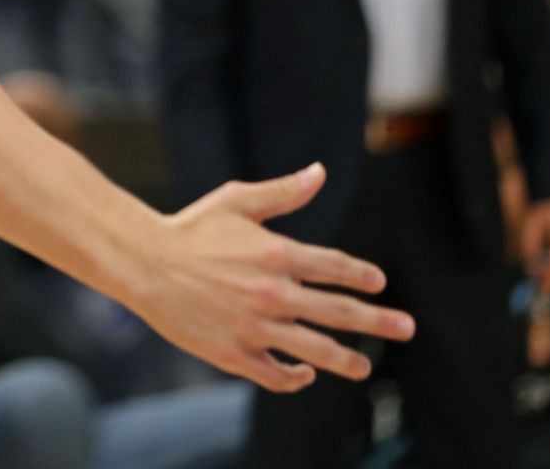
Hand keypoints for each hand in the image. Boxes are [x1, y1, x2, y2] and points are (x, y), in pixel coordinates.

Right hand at [136, 163, 414, 392]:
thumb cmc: (190, 228)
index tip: (379, 283)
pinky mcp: (234, 353)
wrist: (143, 262)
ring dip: (346, 359)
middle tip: (406, 328)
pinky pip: (276, 374)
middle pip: (340, 312)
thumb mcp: (237, 201)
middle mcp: (273, 293)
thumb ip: (283, 193)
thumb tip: (320, 172)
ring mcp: (255, 327)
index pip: (336, 267)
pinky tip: (306, 372)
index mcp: (278, 254)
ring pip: (315, 350)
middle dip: (378, 321)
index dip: (362, 276)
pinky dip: (295, 376)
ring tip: (363, 365)